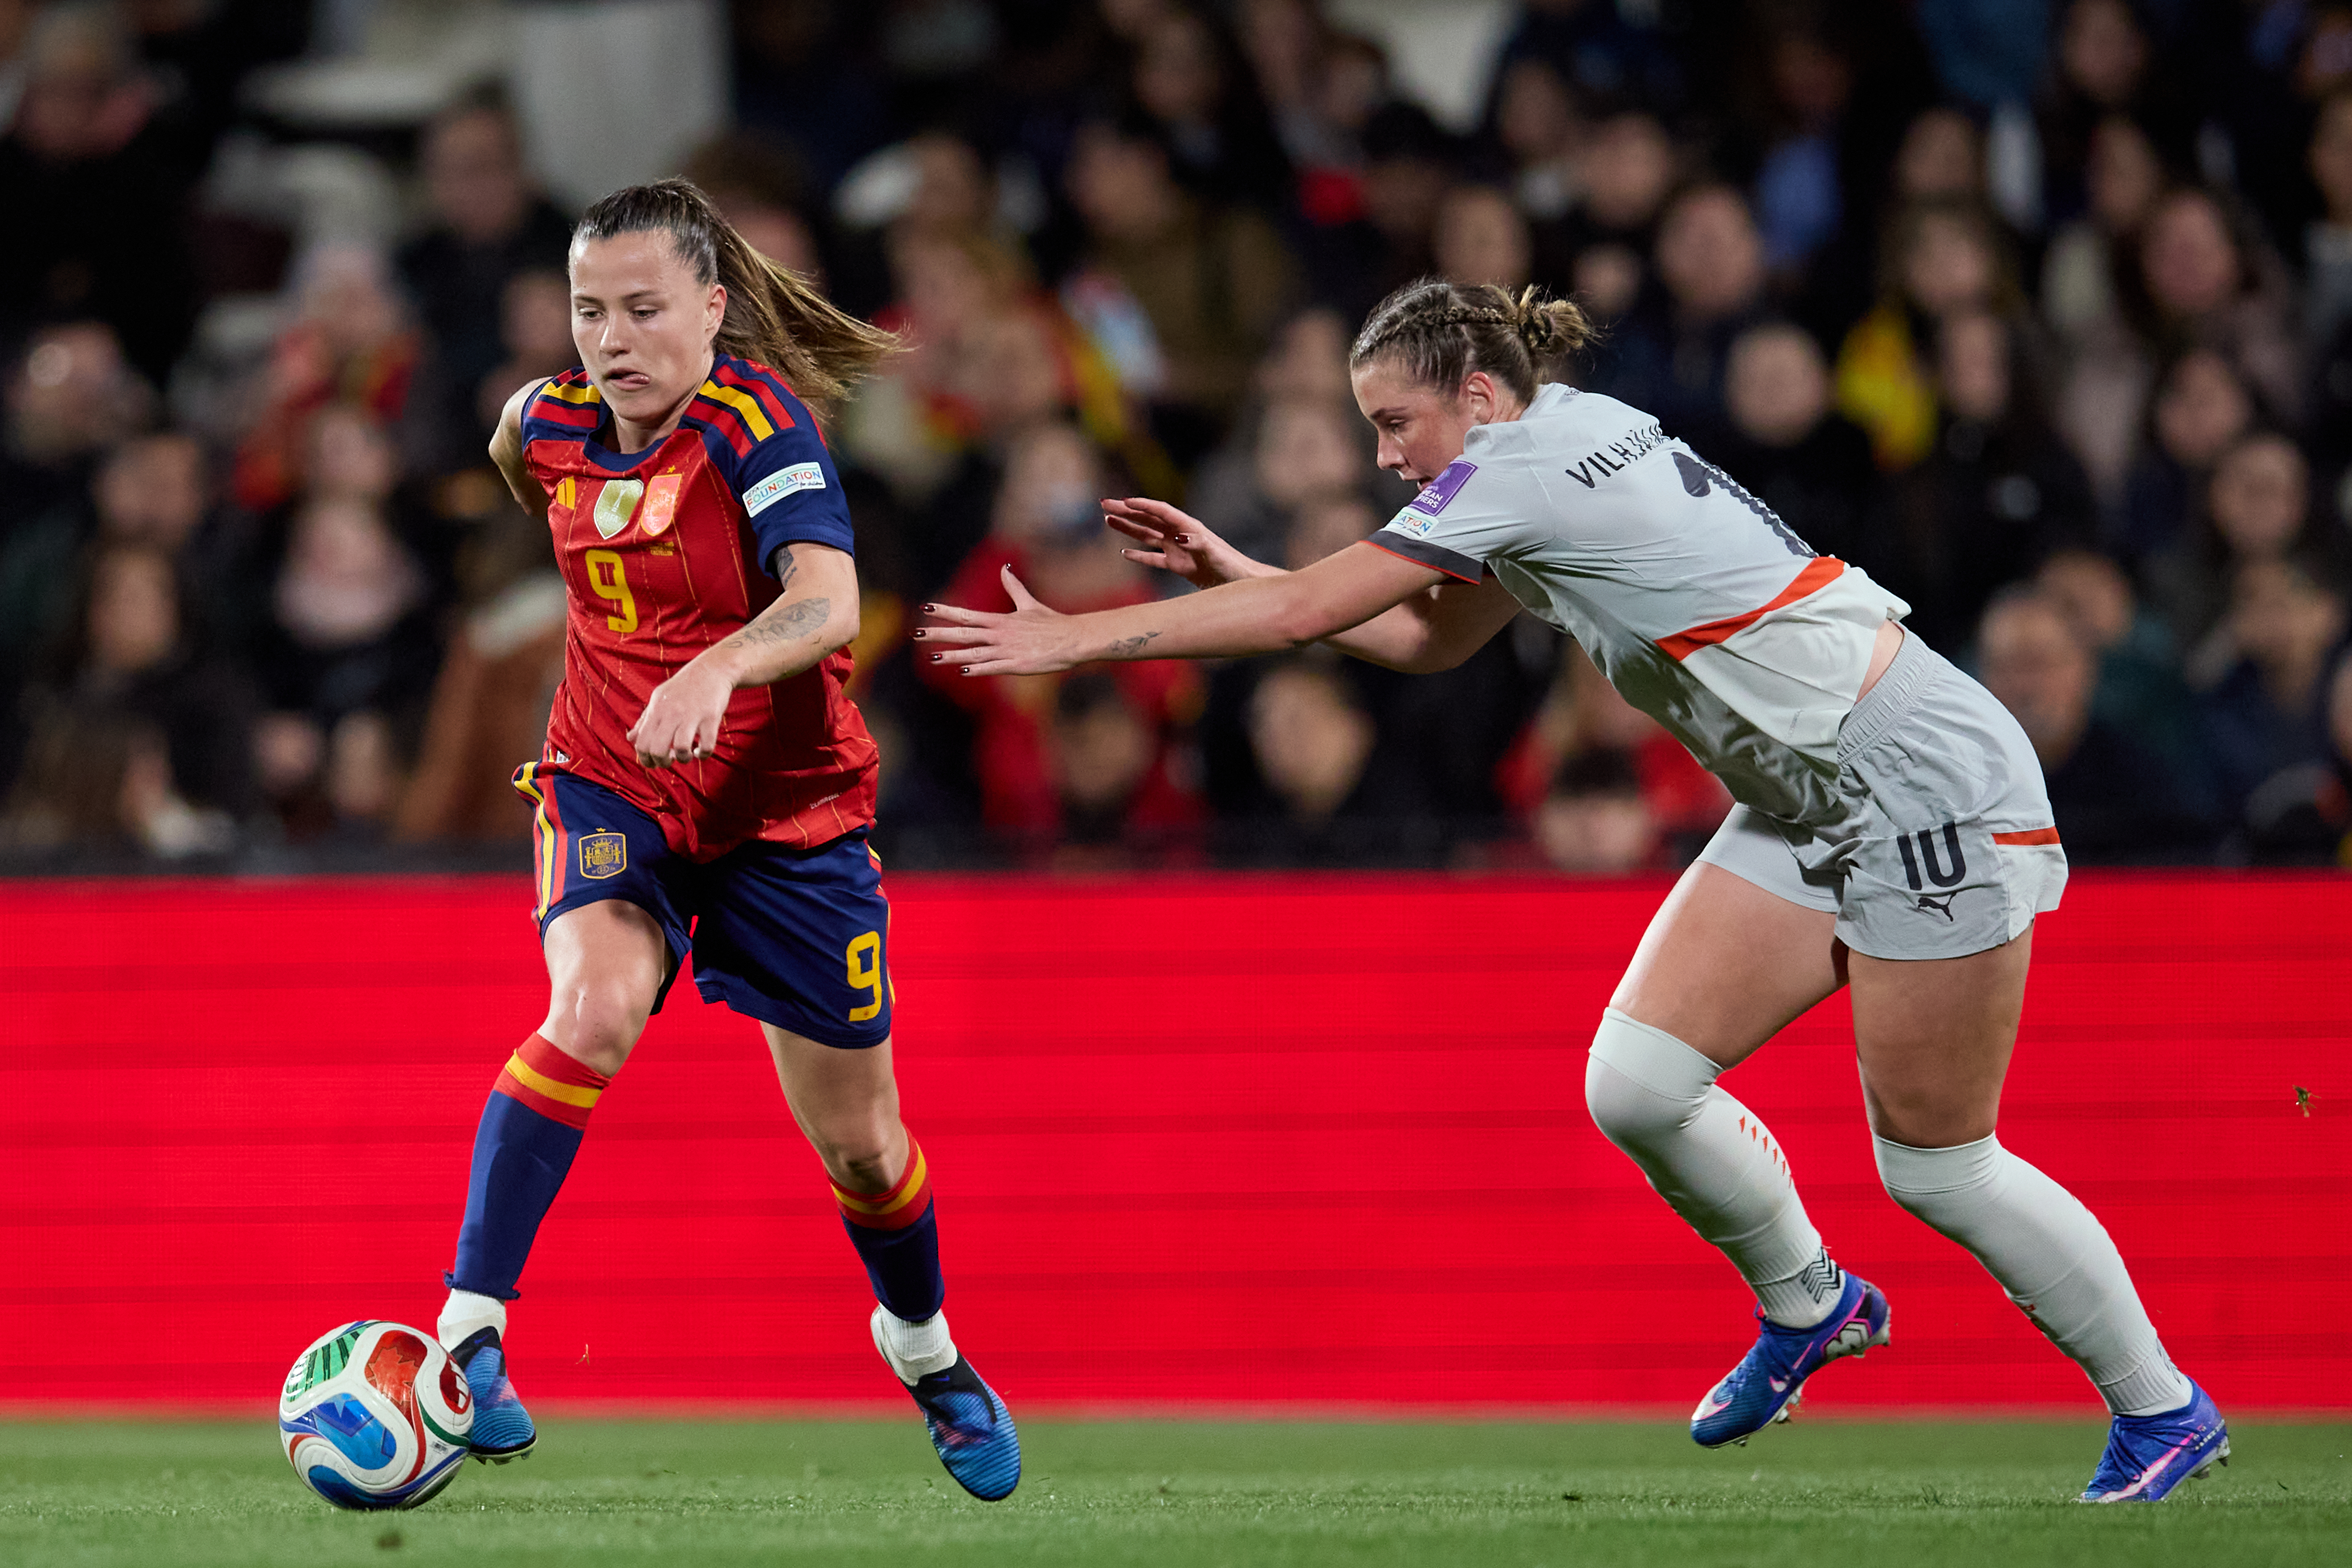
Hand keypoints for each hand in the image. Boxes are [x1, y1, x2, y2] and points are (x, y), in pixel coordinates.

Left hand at [627, 657, 734, 767]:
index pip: (641, 743)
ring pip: (682, 749)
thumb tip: (630, 738)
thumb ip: (644, 720)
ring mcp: (692, 715)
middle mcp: (671, 713)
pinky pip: (707, 745)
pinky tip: (701, 751)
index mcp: (656, 710)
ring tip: (687, 755)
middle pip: (658, 749)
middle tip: (670, 760)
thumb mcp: (658, 698)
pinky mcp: (711, 717)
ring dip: (684, 759)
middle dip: (663, 763)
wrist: (711, 668)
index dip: (646, 759)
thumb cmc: (683, 686)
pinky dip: (703, 754)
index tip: (655, 761)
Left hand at [917, 565, 1081, 676]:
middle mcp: (1000, 634)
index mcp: (1000, 619)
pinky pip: (993, 668)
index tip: (926, 609)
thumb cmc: (1052, 622)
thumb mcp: (1030, 604)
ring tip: (934, 658)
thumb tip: (1005, 567)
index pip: (967, 614)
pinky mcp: (1017, 665)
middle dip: (939, 634)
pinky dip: (978, 670)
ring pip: (974, 653)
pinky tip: (963, 672)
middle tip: (917, 634)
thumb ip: (1014, 588)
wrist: (1073, 639)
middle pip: (963, 633)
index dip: (945, 611)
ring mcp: (1007, 650)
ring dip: (953, 656)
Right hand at [1101, 496, 1271, 588]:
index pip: (1161, 511)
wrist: (1243, 583)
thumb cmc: (1233, 567)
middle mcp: (1180, 534)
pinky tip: (1125, 552)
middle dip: (1127, 511)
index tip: (1123, 501)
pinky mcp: (1178, 566)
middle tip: (1104, 503)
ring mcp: (1178, 549)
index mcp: (1189, 527)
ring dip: (1128, 528)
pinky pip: (1154, 559)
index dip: (1142, 505)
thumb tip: (1180, 537)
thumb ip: (1199, 544)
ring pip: (1147, 535)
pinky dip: (1139, 556)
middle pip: (1148, 519)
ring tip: (1108, 520)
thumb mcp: (1216, 555)